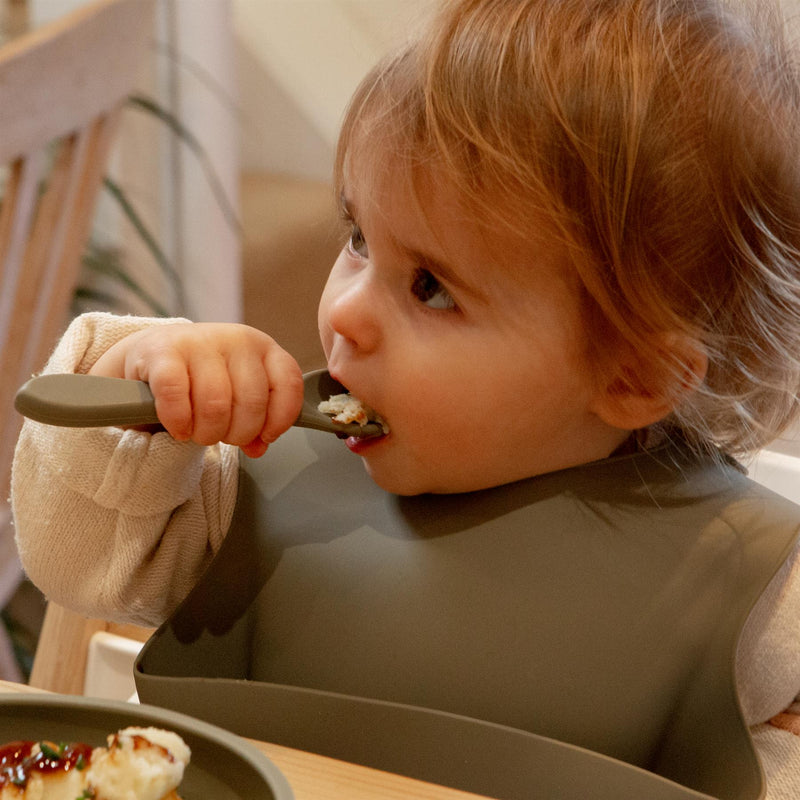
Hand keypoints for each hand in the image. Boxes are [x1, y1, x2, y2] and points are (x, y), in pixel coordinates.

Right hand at [89, 323, 303, 457]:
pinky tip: (178, 427)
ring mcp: (199, 341)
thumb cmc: (202, 378)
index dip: (279, 419)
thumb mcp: (238, 392)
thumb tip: (259, 447)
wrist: (151, 355)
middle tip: (221, 436)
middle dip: (238, 433)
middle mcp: (236, 339)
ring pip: (215, 404)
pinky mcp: (162, 351)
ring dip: (206, 432)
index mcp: (262, 347)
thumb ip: (256, 419)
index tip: (264, 436)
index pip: (288, 384)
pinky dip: (178, 421)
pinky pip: (176, 396)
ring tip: (197, 433)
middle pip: (251, 402)